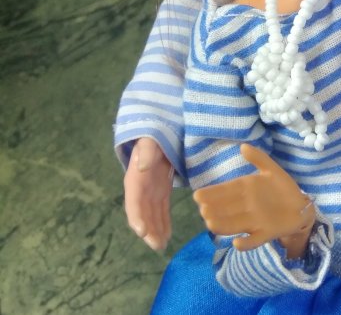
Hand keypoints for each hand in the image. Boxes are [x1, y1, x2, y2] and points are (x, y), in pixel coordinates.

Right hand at [124, 137, 173, 251]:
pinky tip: (167, 236)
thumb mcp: (149, 141)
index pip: (133, 202)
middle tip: (157, 246)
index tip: (141, 231)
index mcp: (135, 178)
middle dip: (148, 231)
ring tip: (162, 246)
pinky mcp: (160, 191)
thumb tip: (143, 167)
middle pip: (142, 214)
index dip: (136, 217)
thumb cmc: (151, 136)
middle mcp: (141, 189)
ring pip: (151, 215)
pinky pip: (161, 210)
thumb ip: (146, 152)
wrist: (156, 135)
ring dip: (156, 231)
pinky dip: (163, 223)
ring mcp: (150, 192)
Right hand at [193, 144, 315, 255]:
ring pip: (235, 224)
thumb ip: (258, 158)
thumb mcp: (271, 169)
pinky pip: (255, 240)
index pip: (225, 191)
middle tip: (203, 210)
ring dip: (223, 225)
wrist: (300, 206)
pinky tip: (237, 243)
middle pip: (226, 209)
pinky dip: (246, 243)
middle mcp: (246, 207)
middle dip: (214, 210)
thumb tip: (242, 146)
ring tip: (211, 224)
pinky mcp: (266, 233)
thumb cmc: (281, 188)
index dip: (212, 193)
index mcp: (246, 190)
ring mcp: (255, 222)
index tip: (198, 195)